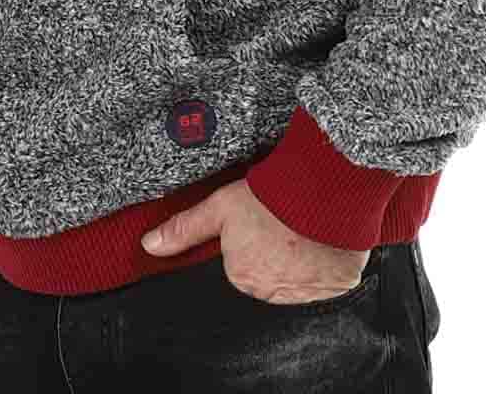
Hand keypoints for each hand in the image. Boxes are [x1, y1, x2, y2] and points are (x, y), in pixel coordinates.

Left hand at [140, 177, 370, 304]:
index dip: (249, 238)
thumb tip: (149, 246)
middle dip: (272, 252)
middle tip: (280, 222)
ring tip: (303, 228)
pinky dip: (325, 264)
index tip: (260, 221)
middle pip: (266, 272)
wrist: (323, 192)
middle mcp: (270, 293)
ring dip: (298, 259)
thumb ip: (185, 228)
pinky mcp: (335, 287)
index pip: (240, 262)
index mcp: (241, 276)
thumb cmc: (272, 197)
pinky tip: (322, 240)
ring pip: (296, 276)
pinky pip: (327, 279)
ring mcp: (305, 293)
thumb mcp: (221, 206)